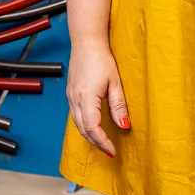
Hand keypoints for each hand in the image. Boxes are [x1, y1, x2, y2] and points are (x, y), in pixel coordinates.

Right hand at [66, 38, 129, 157]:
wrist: (86, 42)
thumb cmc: (101, 59)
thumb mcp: (115, 82)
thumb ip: (119, 106)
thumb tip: (124, 126)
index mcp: (86, 98)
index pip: (93, 128)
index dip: (103, 142)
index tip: (113, 151)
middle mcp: (75, 99)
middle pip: (83, 130)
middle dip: (96, 143)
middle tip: (110, 150)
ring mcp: (70, 96)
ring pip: (77, 124)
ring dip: (89, 135)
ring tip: (103, 142)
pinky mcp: (70, 93)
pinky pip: (75, 115)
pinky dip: (84, 125)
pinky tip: (93, 126)